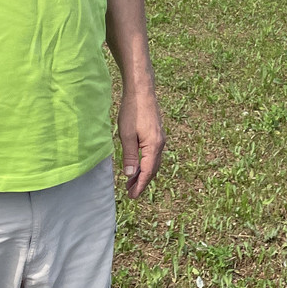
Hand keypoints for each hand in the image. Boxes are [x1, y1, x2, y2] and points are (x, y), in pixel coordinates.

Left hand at [118, 83, 164, 198]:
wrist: (142, 91)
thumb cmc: (132, 111)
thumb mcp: (126, 135)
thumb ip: (129, 155)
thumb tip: (130, 174)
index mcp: (154, 146)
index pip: (148, 171)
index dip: (140, 185)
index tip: (132, 196)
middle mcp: (161, 144)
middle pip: (153, 169)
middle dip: (142, 182)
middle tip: (130, 193)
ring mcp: (160, 138)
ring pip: (154, 162)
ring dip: (144, 173)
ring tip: (131, 182)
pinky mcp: (157, 134)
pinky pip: (153, 154)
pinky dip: (146, 163)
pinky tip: (138, 164)